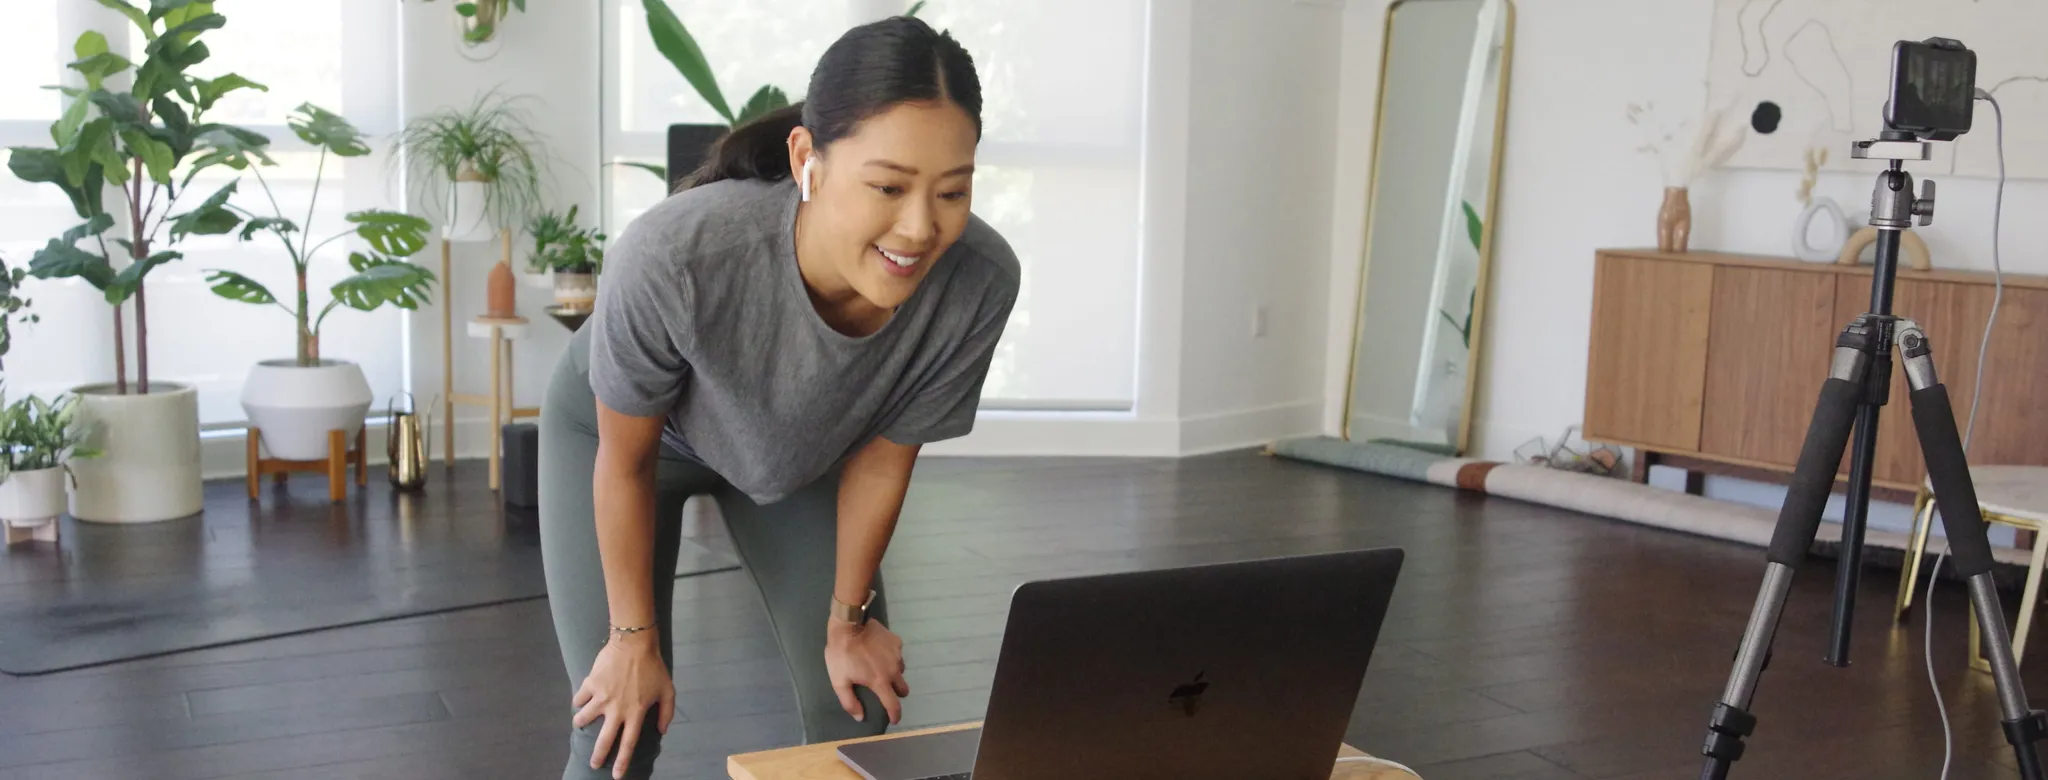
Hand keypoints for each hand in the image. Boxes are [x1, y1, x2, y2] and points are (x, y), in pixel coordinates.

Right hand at [573, 630, 675, 778]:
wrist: (634, 642)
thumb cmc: (653, 667)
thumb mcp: (668, 690)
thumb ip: (667, 713)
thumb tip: (661, 731)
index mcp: (636, 712)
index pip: (628, 743)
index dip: (622, 761)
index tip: (616, 775)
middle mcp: (617, 709)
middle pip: (604, 739)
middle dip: (597, 755)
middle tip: (593, 764)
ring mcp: (601, 697)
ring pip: (583, 718)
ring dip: (581, 722)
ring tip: (580, 723)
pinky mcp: (591, 684)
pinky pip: (579, 698)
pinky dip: (579, 702)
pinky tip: (581, 701)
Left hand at [824, 618, 909, 723]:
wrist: (849, 624)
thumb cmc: (842, 654)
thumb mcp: (839, 680)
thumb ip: (849, 702)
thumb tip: (860, 717)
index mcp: (880, 682)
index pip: (893, 705)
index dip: (895, 715)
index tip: (894, 720)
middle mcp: (894, 670)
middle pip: (903, 688)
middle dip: (897, 693)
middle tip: (886, 690)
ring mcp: (897, 654)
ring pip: (901, 670)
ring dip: (894, 673)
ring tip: (880, 667)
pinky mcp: (896, 641)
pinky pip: (897, 654)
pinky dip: (891, 657)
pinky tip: (880, 652)